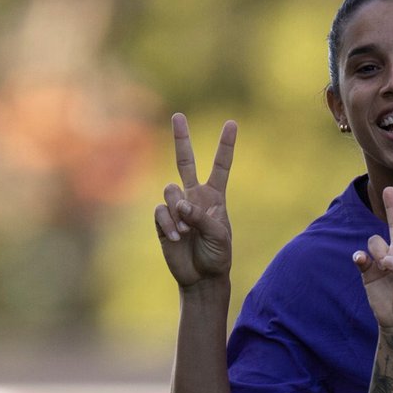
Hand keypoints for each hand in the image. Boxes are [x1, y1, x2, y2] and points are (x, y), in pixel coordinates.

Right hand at [155, 114, 235, 287]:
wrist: (201, 277)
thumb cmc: (218, 255)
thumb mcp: (219, 235)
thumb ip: (201, 216)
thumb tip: (180, 203)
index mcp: (214, 196)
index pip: (221, 166)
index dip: (225, 145)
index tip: (231, 123)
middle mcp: (194, 196)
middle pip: (185, 161)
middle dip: (181, 138)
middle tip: (178, 115)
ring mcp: (177, 207)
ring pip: (170, 190)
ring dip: (178, 211)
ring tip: (185, 232)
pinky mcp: (162, 220)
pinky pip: (161, 211)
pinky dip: (168, 224)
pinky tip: (176, 238)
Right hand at [354, 187, 392, 330]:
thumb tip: (385, 259)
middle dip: (392, 207)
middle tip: (389, 189)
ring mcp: (384, 261)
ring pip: (376, 241)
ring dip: (379, 250)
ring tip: (385, 266)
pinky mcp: (369, 271)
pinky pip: (362, 257)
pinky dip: (361, 257)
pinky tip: (362, 261)